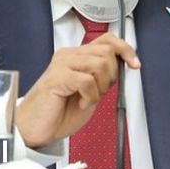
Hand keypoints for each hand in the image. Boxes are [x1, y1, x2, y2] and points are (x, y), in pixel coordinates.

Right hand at [15, 33, 140, 147]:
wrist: (34, 128)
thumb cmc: (59, 112)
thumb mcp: (90, 92)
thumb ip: (102, 77)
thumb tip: (124, 66)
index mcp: (76, 56)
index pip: (106, 40)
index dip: (125, 49)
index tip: (135, 64)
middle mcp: (68, 55)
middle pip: (107, 52)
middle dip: (112, 75)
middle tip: (99, 92)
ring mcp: (62, 64)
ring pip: (99, 64)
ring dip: (100, 87)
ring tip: (87, 98)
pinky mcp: (57, 77)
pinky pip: (87, 81)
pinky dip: (90, 96)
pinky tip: (80, 103)